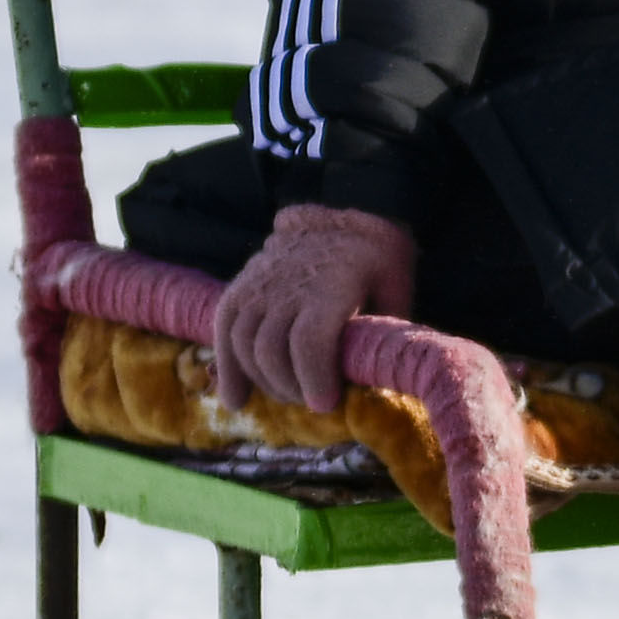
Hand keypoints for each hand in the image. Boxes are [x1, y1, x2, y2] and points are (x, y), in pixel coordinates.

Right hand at [211, 203, 415, 415]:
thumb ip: (379, 334)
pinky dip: (226, 366)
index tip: (325, 404)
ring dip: (262, 380)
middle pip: (270, 348)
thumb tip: (371, 382)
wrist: (350, 215)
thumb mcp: (395, 293)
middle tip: (312, 402)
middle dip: (290, 386)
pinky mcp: (242, 284)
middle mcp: (288, 284)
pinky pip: (223, 327)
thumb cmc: (379, 262)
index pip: (309, 341)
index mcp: (331, 285)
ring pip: (243, 341)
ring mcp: (260, 282)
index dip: (314, 378)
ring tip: (286, 396)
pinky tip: (236, 399)